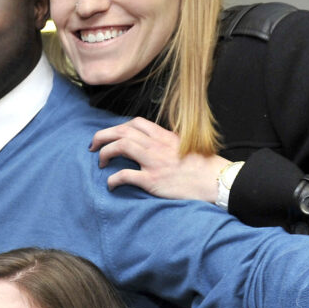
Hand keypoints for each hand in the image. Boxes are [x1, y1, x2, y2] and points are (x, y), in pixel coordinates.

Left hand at [95, 118, 226, 201]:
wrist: (216, 180)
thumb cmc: (202, 166)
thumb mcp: (184, 146)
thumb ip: (167, 143)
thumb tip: (152, 144)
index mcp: (164, 136)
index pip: (135, 123)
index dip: (118, 127)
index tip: (110, 135)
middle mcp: (157, 146)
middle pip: (122, 132)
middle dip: (102, 136)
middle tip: (92, 145)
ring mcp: (154, 162)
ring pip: (120, 147)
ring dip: (104, 153)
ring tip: (100, 161)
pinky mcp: (152, 180)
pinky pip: (125, 175)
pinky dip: (113, 179)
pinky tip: (110, 184)